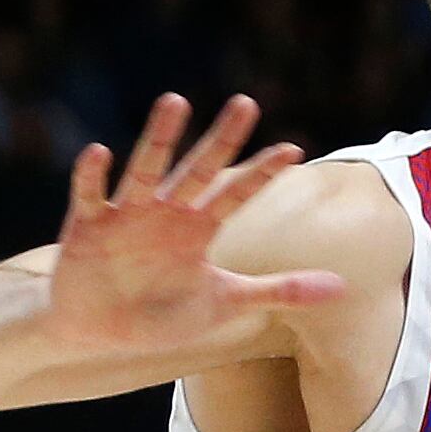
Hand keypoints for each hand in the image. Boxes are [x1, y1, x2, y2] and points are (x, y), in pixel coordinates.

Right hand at [50, 93, 344, 351]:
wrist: (97, 330)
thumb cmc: (161, 311)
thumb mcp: (227, 302)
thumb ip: (281, 290)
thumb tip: (342, 287)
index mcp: (198, 229)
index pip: (238, 195)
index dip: (263, 174)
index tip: (294, 149)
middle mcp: (167, 214)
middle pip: (200, 170)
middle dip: (223, 140)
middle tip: (247, 103)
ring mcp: (127, 217)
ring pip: (146, 169)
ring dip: (160, 138)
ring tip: (177, 102)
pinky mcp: (88, 228)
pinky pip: (89, 196)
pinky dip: (93, 176)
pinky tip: (100, 152)